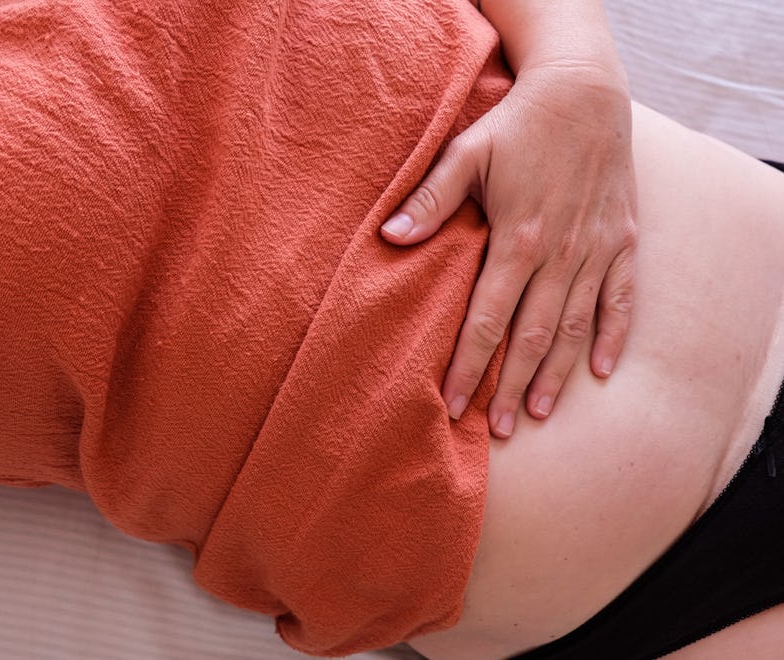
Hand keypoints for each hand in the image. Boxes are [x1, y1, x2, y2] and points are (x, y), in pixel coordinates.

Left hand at [380, 62, 636, 437]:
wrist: (584, 91)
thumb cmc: (519, 124)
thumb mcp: (467, 152)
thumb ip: (431, 200)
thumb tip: (389, 238)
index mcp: (515, 240)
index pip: (486, 321)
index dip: (467, 367)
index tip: (451, 405)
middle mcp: (558, 255)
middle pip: (530, 337)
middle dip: (510, 387)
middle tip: (499, 429)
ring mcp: (595, 250)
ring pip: (574, 327)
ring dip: (556, 374)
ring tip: (539, 413)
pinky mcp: (622, 240)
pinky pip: (620, 298)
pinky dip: (612, 336)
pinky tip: (601, 372)